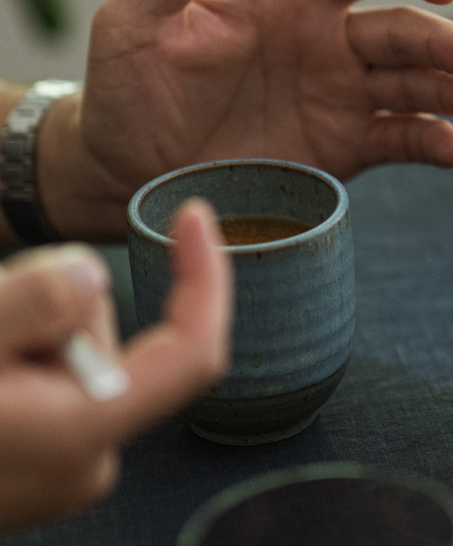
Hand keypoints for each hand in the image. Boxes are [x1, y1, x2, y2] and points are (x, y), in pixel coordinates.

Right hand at [0, 199, 230, 532]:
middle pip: (107, 334)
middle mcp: (86, 461)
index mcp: (82, 436)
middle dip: (50, 301)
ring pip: (69, 349)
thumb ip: (22, 307)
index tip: (190, 213)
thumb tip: (92, 275)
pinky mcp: (33, 462)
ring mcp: (60, 467)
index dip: (205, 278)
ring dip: (19, 326)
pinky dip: (8, 354)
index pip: (191, 354)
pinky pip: (42, 376)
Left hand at [50, 0, 452, 236]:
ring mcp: (343, 98)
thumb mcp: (135, 16)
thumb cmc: (126, 86)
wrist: (125, 170)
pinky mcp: (346, 149)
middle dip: (448, 44)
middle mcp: (330, 44)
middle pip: (407, 32)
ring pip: (417, 87)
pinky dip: (434, 144)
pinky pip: (402, 141)